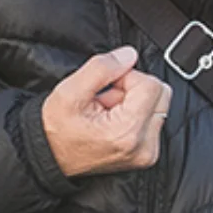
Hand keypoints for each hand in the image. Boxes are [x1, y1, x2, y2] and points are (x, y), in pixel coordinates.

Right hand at [40, 46, 171, 177]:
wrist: (51, 157)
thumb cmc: (57, 130)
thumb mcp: (70, 92)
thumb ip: (102, 68)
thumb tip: (129, 55)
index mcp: (127, 132)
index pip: (150, 84)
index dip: (126, 77)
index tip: (106, 87)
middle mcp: (144, 146)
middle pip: (161, 93)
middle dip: (134, 88)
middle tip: (106, 98)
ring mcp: (148, 152)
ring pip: (158, 105)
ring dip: (134, 102)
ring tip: (106, 112)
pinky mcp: (148, 154)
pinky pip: (153, 119)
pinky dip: (135, 114)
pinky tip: (113, 122)